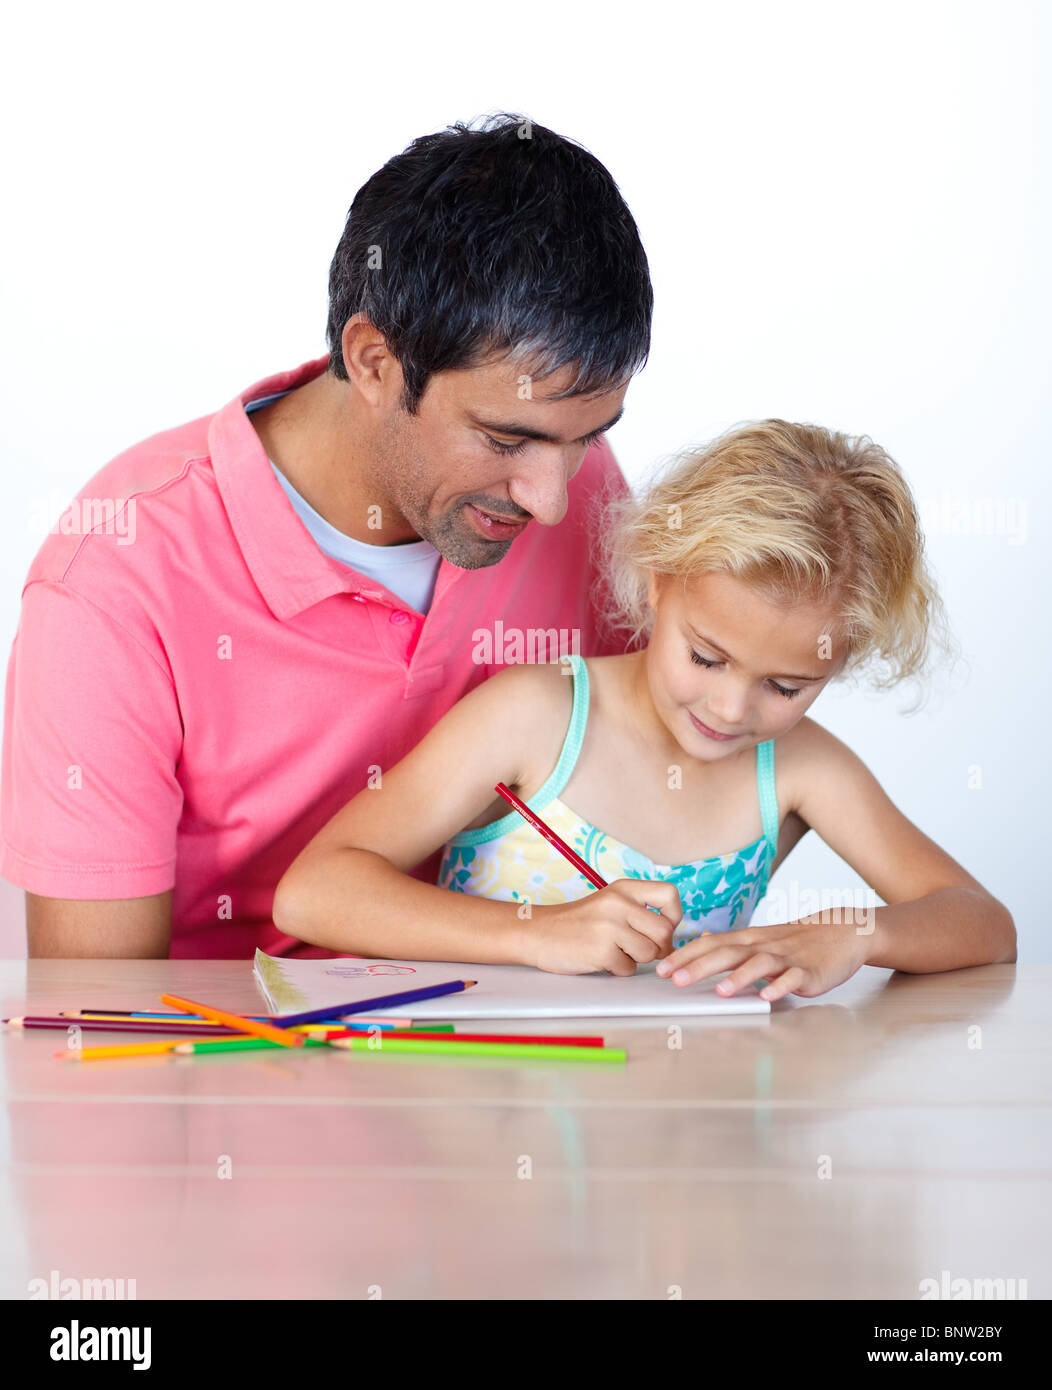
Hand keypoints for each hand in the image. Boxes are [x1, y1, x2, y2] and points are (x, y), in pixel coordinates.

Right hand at [526, 879, 681, 975]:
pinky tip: (601, 959)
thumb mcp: (609, 903)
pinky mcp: (600, 951)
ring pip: (650, 953)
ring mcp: (609, 927)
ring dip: (636, 959)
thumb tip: (672, 937)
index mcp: (623, 889)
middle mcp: (618, 904)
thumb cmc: (577, 922)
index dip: (674, 916)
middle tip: (640, 949)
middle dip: (658, 947)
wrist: (536, 932)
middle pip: (665, 932)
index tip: (661, 927)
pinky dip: (618, 969)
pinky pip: (629, 969)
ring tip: (615, 951)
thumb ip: (639, 911)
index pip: (670, 895)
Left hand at [654, 914, 872, 1000]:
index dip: (685, 955)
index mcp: (748, 940)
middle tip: (675, 980)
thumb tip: (698, 946)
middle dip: (700, 967)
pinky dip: (780, 986)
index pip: (711, 944)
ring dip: (739, 978)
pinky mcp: (808, 972)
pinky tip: (768, 996)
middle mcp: (763, 946)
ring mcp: (786, 958)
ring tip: (720, 991)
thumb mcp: (760, 939)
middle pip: (728, 953)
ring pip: (759, 965)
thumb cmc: (795, 941)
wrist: (841, 931)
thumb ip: (731, 946)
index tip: (660, 969)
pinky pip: (793, 978)